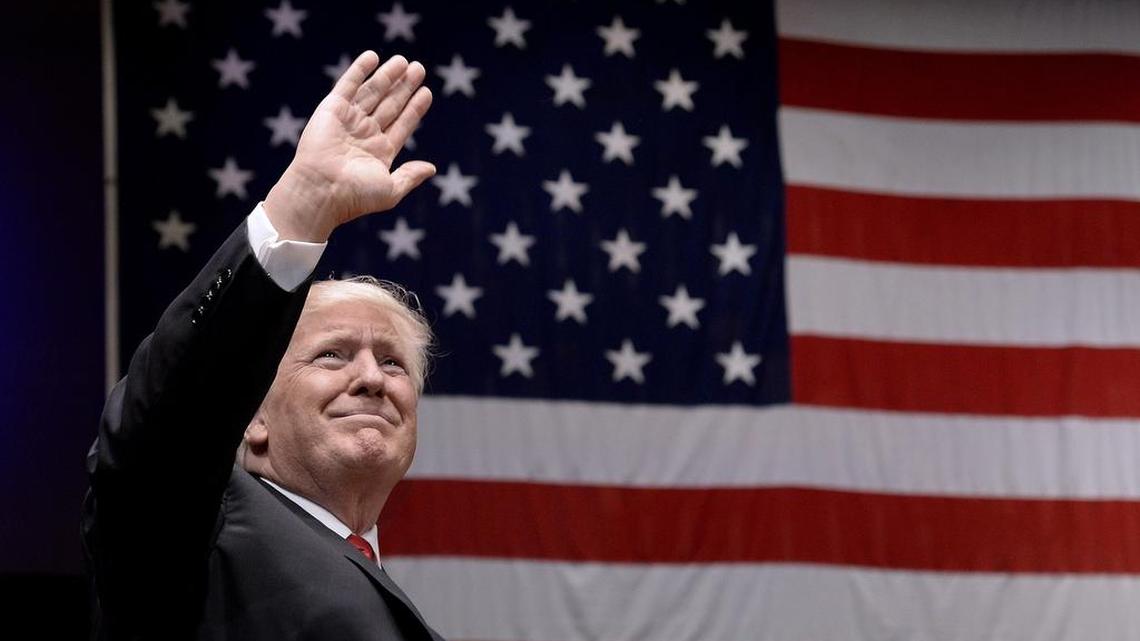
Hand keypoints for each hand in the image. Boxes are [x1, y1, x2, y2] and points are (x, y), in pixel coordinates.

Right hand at [264, 51, 434, 241]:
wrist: (321, 190)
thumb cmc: (356, 195)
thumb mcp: (391, 189)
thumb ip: (410, 176)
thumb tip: (431, 168)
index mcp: (380, 152)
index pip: (402, 124)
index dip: (415, 108)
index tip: (427, 92)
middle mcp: (365, 134)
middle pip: (390, 104)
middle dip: (404, 87)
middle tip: (419, 69)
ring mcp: (349, 120)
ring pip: (373, 92)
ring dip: (387, 76)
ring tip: (404, 61)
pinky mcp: (332, 109)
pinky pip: (348, 85)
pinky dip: (360, 70)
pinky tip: (373, 57)